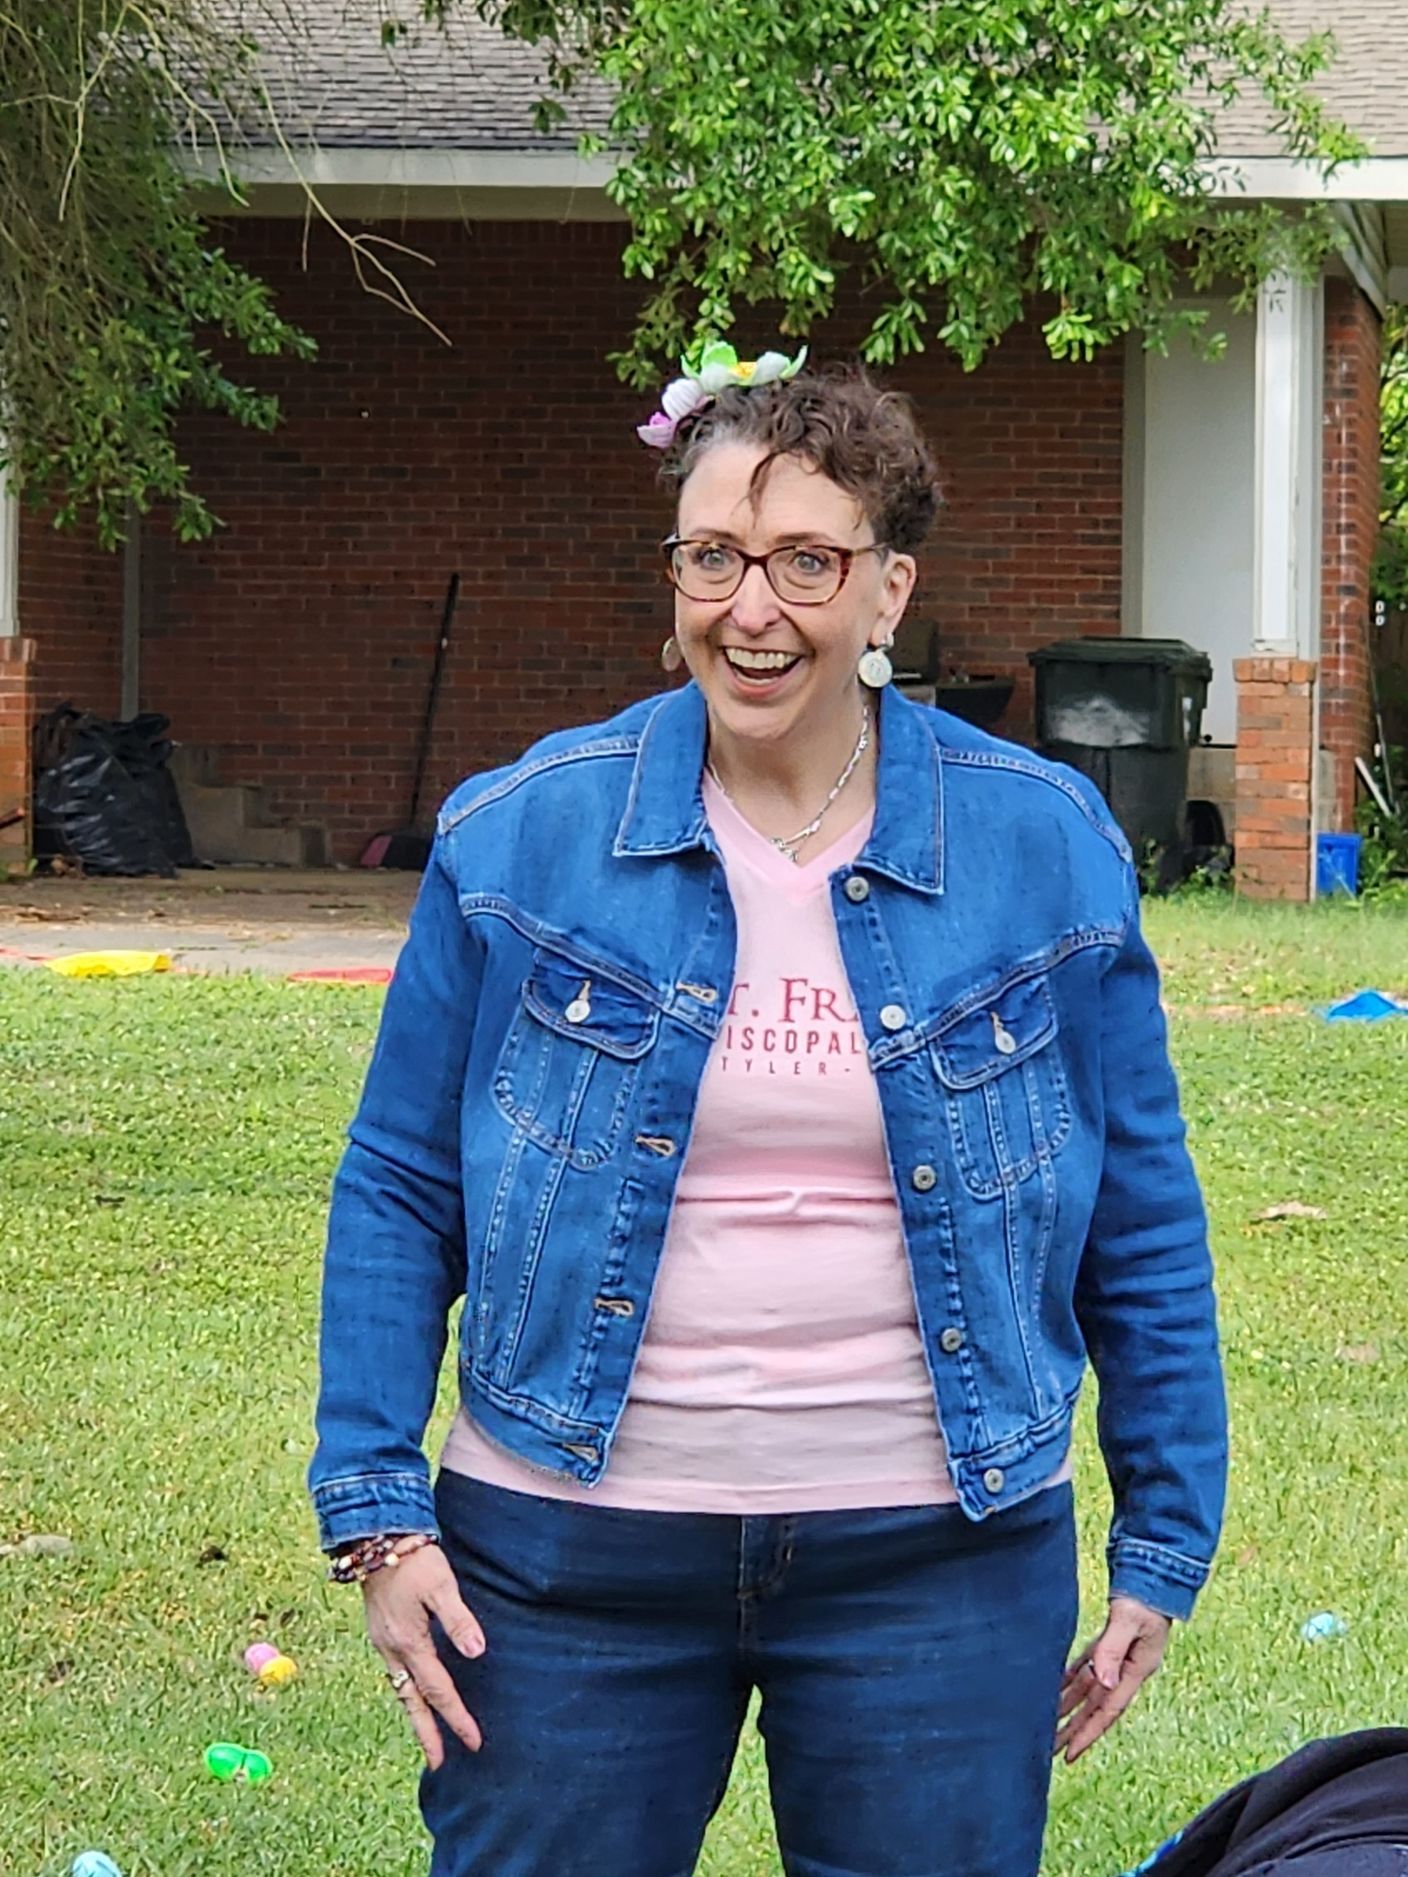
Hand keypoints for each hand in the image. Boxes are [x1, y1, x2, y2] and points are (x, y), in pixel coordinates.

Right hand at [363, 1542, 486, 1769]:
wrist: (377, 1539)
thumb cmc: (413, 1560)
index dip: (456, 1717)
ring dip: (415, 1714)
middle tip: (437, 1764)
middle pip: (412, 1702)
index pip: (439, 1691)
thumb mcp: (441, 1586)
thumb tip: (477, 1652)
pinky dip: (407, 1691)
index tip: (472, 1741)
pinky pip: (395, 1673)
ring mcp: (383, 1642)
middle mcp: (392, 1650)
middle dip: (426, 1733)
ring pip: (401, 1689)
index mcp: (409, 1643)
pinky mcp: (381, 1632)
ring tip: (427, 1736)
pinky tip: (414, 1692)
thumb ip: (458, 1620)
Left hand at [1055, 1595, 1170, 1763]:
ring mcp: (1117, 1657)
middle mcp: (1125, 1669)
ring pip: (1087, 1689)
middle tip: (1047, 1751)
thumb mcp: (1129, 1621)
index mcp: (1135, 1670)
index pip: (1107, 1710)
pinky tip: (1054, 1688)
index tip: (1069, 1755)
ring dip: (1067, 1706)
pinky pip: (1086, 1667)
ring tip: (1045, 1726)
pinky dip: (1070, 1679)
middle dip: (1072, 1729)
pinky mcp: (1109, 1643)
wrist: (1154, 1573)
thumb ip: (1113, 1649)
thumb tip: (1103, 1681)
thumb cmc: (1144, 1596)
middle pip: (1094, 1706)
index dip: (1087, 1734)